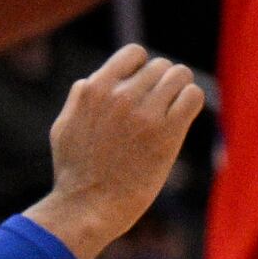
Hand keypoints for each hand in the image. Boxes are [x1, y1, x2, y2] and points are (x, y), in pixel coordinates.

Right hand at [23, 45, 206, 258]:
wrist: (89, 206)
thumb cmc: (75, 171)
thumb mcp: (64, 126)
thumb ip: (80, 98)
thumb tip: (94, 79)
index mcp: (94, 90)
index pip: (134, 53)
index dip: (141, 67)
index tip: (140, 87)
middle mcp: (121, 95)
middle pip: (161, 66)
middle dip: (161, 83)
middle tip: (156, 108)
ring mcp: (146, 112)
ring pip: (181, 76)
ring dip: (179, 91)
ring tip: (170, 111)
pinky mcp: (168, 130)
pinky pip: (193, 96)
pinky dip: (191, 103)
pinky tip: (181, 118)